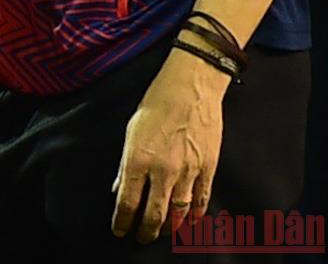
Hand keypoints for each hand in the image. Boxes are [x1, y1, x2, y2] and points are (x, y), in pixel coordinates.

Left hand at [111, 49, 225, 242]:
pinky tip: (188, 223)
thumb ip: (125, 164)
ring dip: (169, 228)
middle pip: (154, 214)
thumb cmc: (155, 105)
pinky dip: (194, 216)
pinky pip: (202, 201)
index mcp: (138, 159)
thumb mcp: (130, 132)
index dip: (122, 221)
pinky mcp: (209, 170)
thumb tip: (118, 188)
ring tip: (161, 234)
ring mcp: (188, 172)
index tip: (119, 231)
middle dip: (145, 231)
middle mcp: (163, 170)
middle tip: (140, 238)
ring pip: (179, 213)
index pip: (128, 202)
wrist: (190, 89)